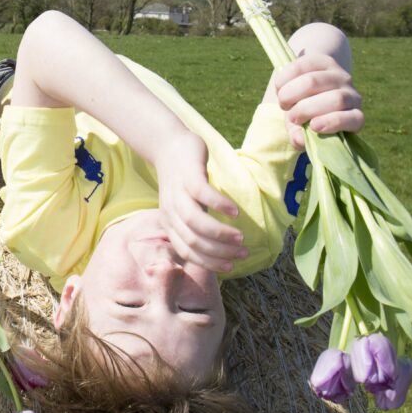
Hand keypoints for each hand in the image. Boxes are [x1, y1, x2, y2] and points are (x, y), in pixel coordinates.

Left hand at [154, 133, 245, 272]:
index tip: (231, 266)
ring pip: (195, 222)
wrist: (168, 147)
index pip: (187, 252)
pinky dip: (219, 205)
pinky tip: (235, 212)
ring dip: (220, 233)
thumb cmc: (184, 182)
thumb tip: (221, 249)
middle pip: (193, 241)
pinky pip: (202, 194)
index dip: (210, 262)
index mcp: (170, 224)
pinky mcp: (188, 176)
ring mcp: (177, 194)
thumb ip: (198, 227)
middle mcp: (171, 212)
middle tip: (243, 252)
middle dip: (220, 252)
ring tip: (241, 237)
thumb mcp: (186, 208)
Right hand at [271, 53, 364, 149]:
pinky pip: (301, 66)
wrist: (307, 92)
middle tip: (291, 117)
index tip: (313, 127)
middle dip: (306, 109)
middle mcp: (351, 95)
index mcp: (353, 117)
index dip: (335, 122)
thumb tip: (299, 139)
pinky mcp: (323, 60)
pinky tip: (279, 87)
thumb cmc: (307, 118)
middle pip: (335, 99)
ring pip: (315, 81)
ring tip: (283, 102)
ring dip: (291, 93)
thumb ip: (301, 138)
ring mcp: (339, 75)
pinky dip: (285, 78)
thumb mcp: (304, 130)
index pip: (355, 118)